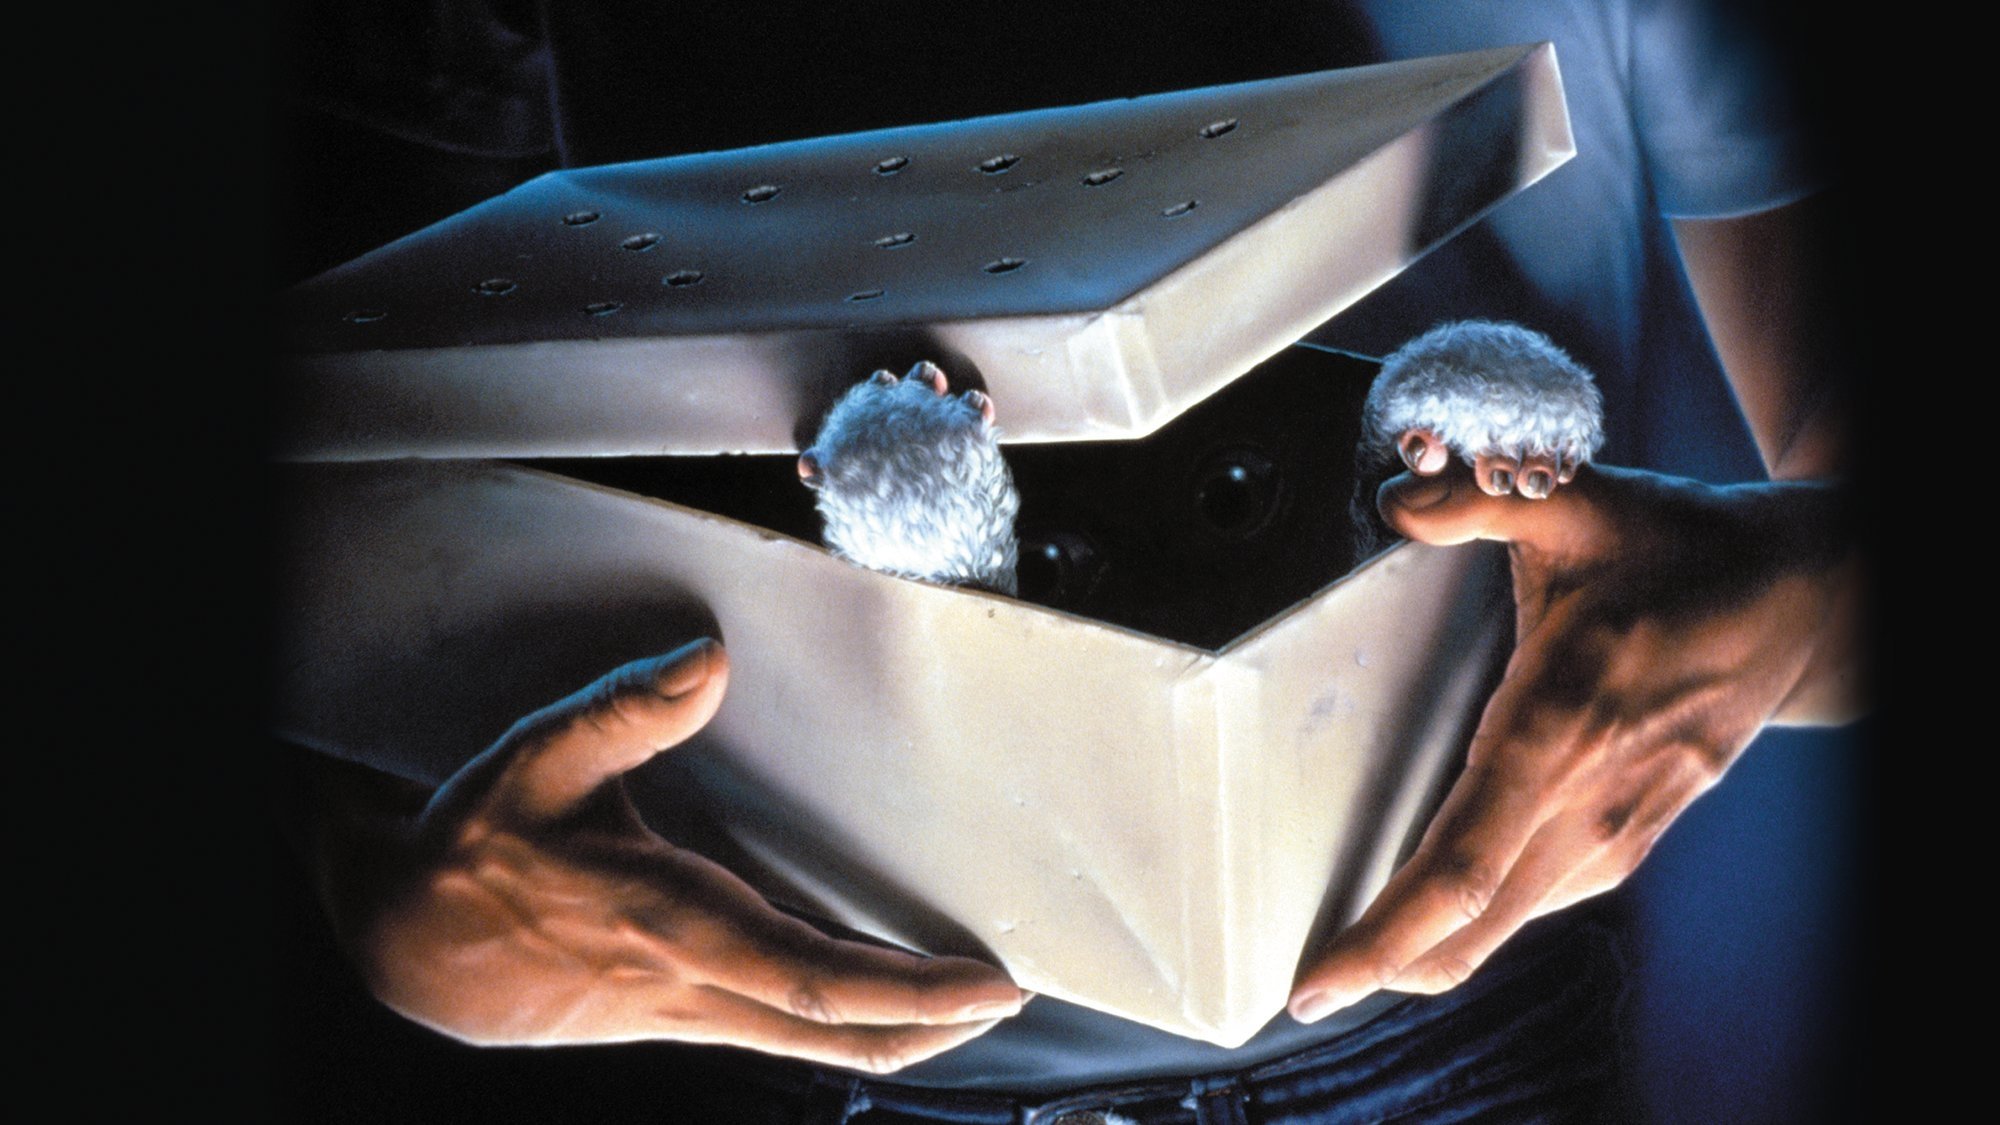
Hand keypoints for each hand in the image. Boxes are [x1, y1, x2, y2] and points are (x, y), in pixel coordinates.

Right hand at [334, 639, 1027, 1070]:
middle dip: (933, 1026)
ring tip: (962, 999)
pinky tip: (869, 992)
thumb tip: (710, 660)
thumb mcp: (535, 763)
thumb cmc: (470, 852)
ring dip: (897, 1031)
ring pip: (811, 1045)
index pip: (817, 979)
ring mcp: (683, 1014)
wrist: (406, 947)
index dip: (914, 991)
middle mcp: (690, 984)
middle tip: (1006, 997)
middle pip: (836, 1033)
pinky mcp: (673, 1018)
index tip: (991, 983)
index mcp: (671, 924)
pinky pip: (780, 1034)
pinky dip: (842, 1023)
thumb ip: (624, 711)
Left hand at [1290, 464, 1859, 1020]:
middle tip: (1301, 991)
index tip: (1316, 977)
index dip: (1383, 933)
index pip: (1461, 864)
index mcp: (1562, 724)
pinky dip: (1470, 926)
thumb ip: (1477, 502)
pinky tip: (1420, 922)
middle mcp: (1589, 798)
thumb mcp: (1580, 507)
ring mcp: (1615, 829)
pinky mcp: (1628, 839)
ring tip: (1345, 960)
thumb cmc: (1680, 554)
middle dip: (1380, 968)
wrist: (1802, 601)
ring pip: (1503, 925)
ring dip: (1422, 952)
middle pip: (1471, 924)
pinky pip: (1533, 903)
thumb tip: (1398, 500)